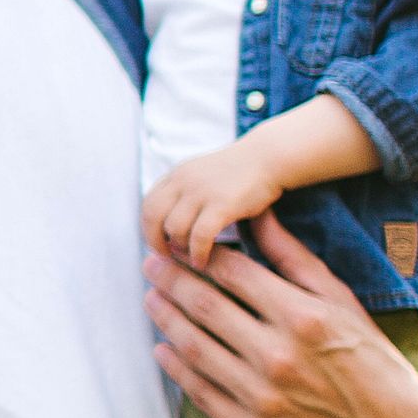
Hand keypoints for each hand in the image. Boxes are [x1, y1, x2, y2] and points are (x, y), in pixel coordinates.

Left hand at [142, 139, 283, 260]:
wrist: (268, 157)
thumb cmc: (240, 173)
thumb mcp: (203, 176)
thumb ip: (186, 194)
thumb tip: (171, 225)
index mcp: (177, 175)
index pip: (149, 203)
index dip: (149, 228)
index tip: (158, 244)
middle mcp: (184, 181)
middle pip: (152, 215)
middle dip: (154, 240)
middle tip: (166, 256)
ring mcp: (201, 191)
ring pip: (174, 227)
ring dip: (179, 248)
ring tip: (190, 258)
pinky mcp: (221, 204)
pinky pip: (199, 235)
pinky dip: (197, 252)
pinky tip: (202, 261)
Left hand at [144, 213, 417, 417]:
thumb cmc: (369, 358)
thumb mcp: (341, 302)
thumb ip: (294, 259)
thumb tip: (259, 215)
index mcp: (304, 318)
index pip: (235, 275)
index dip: (200, 256)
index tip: (178, 245)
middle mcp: (279, 358)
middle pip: (206, 308)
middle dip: (172, 281)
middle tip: (150, 265)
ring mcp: (263, 399)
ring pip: (195, 349)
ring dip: (166, 320)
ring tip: (151, 299)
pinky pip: (201, 393)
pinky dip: (176, 369)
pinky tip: (162, 349)